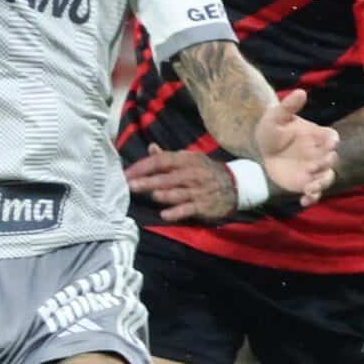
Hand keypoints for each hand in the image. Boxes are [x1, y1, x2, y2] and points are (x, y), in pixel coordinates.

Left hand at [125, 146, 239, 222]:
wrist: (235, 185)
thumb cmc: (206, 172)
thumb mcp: (190, 160)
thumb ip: (169, 156)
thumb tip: (151, 148)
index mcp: (186, 160)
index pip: (162, 161)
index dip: (144, 166)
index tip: (127, 173)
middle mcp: (192, 174)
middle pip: (166, 177)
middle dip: (147, 181)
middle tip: (129, 185)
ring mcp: (198, 190)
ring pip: (177, 193)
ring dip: (162, 194)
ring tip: (149, 195)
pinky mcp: (204, 206)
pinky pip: (188, 209)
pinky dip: (176, 212)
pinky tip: (164, 214)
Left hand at [249, 86, 337, 200]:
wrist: (263, 147)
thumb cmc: (272, 127)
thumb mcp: (276, 116)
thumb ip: (288, 106)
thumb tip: (301, 92)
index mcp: (317, 135)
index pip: (331, 138)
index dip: (332, 141)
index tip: (331, 143)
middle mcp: (319, 153)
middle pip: (331, 159)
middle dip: (327, 162)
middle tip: (317, 165)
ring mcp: (314, 169)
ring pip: (325, 178)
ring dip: (321, 184)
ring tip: (310, 188)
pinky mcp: (305, 182)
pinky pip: (314, 193)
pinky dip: (311, 198)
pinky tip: (303, 201)